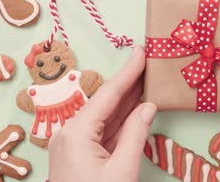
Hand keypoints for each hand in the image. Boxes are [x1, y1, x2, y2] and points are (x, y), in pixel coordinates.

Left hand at [48, 46, 156, 181]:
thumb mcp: (123, 169)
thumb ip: (136, 133)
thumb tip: (148, 106)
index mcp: (77, 132)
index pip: (108, 94)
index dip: (128, 71)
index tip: (141, 50)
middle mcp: (71, 132)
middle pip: (106, 100)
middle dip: (129, 81)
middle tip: (148, 61)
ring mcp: (74, 143)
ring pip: (106, 115)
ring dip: (127, 99)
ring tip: (147, 79)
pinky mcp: (80, 154)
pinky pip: (104, 130)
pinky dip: (122, 119)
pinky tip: (138, 107)